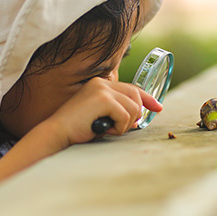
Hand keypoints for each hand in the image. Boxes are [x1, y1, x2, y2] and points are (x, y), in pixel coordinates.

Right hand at [43, 78, 163, 146]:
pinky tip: (103, 129)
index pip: (131, 88)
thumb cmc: (77, 129)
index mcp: (100, 84)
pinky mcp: (103, 99)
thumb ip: (117, 110)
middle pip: (136, 96)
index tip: (158, 107)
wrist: (58, 132)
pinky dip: (118, 128)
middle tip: (120, 127)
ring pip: (133, 108)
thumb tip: (140, 115)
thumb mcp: (100, 115)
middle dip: (134, 115)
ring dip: (124, 124)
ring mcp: (102, 89)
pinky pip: (125, 116)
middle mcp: (102, 83)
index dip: (147, 98)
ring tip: (107, 129)